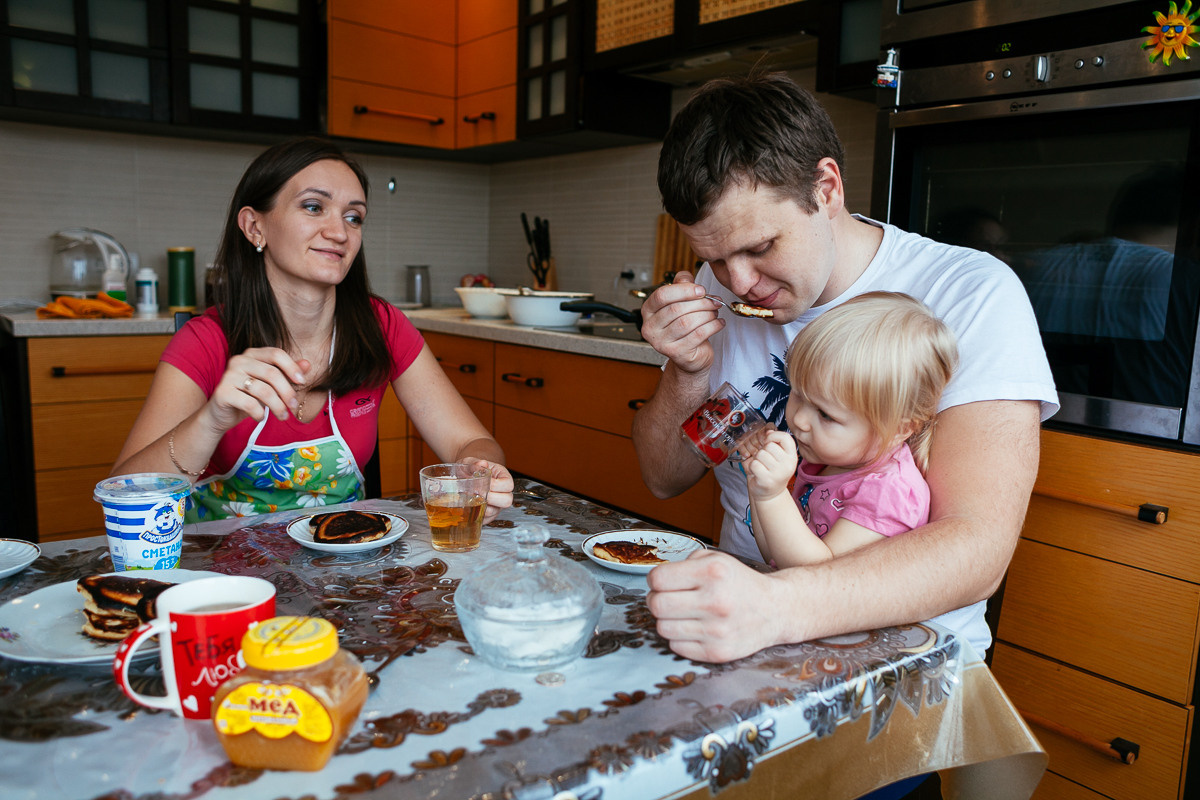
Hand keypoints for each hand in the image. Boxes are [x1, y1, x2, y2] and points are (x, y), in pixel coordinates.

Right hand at [206, 348, 309, 431]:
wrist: (219, 415)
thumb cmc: (248, 398)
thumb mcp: (270, 386)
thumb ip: (287, 374)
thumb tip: (308, 364)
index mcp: (251, 354)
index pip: (276, 354)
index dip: (292, 367)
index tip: (302, 382)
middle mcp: (239, 361)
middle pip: (272, 373)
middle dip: (287, 392)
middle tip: (293, 406)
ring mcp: (229, 376)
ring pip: (263, 390)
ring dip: (277, 406)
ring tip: (282, 416)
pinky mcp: (222, 392)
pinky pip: (250, 404)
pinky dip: (260, 414)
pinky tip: (261, 418)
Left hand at [461, 458, 513, 522]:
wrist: (465, 476)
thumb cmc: (470, 469)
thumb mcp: (470, 462)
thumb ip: (475, 463)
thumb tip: (482, 463)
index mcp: (503, 477)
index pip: (508, 485)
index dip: (496, 485)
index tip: (484, 482)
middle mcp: (502, 493)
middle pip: (507, 501)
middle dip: (491, 499)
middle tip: (477, 493)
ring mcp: (496, 505)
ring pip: (494, 512)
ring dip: (481, 506)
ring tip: (469, 498)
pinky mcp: (487, 514)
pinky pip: (484, 519)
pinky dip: (475, 515)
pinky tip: (467, 505)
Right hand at [638, 272, 724, 374]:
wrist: (690, 356)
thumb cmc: (685, 327)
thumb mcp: (681, 302)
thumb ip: (681, 286)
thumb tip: (685, 276)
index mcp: (648, 311)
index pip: (662, 295)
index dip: (684, 290)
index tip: (701, 290)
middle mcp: (650, 327)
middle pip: (676, 309)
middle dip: (700, 303)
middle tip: (714, 302)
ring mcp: (661, 343)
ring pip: (687, 322)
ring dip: (707, 315)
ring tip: (715, 312)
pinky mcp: (676, 354)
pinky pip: (698, 335)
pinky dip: (712, 326)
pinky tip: (719, 323)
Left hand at [646, 549, 783, 661]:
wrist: (776, 610)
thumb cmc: (740, 583)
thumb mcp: (716, 559)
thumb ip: (684, 564)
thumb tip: (655, 582)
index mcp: (713, 572)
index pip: (658, 579)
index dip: (655, 580)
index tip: (663, 582)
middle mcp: (715, 601)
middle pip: (656, 605)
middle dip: (656, 600)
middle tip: (668, 598)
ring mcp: (717, 630)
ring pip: (663, 628)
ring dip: (668, 620)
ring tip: (683, 614)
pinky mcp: (717, 652)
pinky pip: (676, 647)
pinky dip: (680, 637)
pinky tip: (694, 628)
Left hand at [743, 430, 796, 499]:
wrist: (770, 494)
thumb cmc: (772, 472)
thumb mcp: (779, 457)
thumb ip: (775, 443)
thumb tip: (768, 431)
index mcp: (792, 456)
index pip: (786, 437)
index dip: (774, 436)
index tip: (768, 442)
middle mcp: (788, 464)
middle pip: (770, 445)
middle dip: (763, 451)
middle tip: (765, 460)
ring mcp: (778, 473)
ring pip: (760, 454)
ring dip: (757, 459)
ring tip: (762, 467)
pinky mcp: (767, 480)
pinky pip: (754, 464)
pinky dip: (752, 467)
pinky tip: (757, 473)